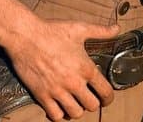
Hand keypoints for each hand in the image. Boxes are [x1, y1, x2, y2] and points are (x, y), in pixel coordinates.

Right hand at [1, 17, 120, 119]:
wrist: (25, 36)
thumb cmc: (52, 31)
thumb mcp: (79, 28)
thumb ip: (100, 31)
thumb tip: (117, 28)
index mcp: (86, 68)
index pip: (105, 92)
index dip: (109, 98)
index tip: (106, 98)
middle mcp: (74, 82)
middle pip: (92, 106)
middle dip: (93, 103)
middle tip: (89, 99)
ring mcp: (57, 91)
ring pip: (75, 114)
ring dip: (77, 110)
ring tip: (75, 103)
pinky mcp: (42, 95)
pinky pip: (55, 116)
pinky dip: (59, 115)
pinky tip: (59, 107)